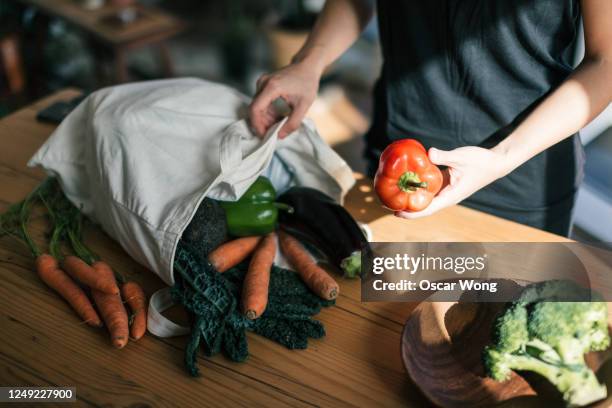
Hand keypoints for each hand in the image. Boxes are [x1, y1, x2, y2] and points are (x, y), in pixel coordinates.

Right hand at [249, 61, 320, 138]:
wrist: (307, 66)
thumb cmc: (307, 83)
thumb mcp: (304, 106)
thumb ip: (293, 123)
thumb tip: (280, 136)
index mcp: (272, 87)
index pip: (256, 109)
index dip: (257, 125)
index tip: (265, 135)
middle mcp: (263, 83)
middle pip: (255, 109)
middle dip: (262, 124)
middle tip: (273, 134)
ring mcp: (262, 83)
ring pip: (258, 107)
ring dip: (266, 120)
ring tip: (279, 126)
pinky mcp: (264, 85)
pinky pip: (262, 103)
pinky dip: (268, 113)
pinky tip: (278, 118)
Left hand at [396, 146, 511, 218]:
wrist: (497, 161)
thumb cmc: (481, 161)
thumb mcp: (461, 157)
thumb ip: (444, 156)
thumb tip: (429, 153)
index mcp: (450, 196)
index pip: (427, 209)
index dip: (411, 213)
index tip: (396, 213)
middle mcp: (447, 197)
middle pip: (423, 207)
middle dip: (405, 207)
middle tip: (385, 203)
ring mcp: (446, 191)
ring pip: (425, 199)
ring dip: (410, 198)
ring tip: (391, 195)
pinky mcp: (446, 183)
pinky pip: (429, 189)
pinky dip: (417, 187)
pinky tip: (406, 182)